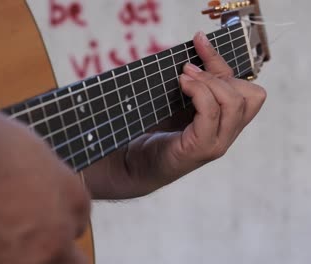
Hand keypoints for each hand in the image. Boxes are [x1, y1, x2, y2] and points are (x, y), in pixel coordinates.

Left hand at [84, 31, 266, 198]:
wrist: (133, 164)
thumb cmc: (154, 132)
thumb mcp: (179, 104)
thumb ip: (193, 87)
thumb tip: (194, 57)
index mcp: (226, 122)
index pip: (247, 90)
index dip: (225, 64)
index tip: (200, 42)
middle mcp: (227, 134)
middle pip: (249, 95)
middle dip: (220, 73)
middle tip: (189, 68)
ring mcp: (217, 143)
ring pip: (234, 103)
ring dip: (209, 82)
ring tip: (184, 76)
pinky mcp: (200, 149)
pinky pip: (211, 114)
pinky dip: (199, 94)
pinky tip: (182, 85)